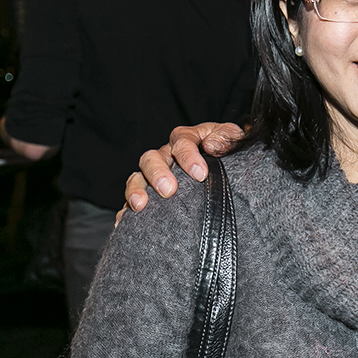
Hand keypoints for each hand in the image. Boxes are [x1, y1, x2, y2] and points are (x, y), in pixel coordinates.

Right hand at [124, 122, 241, 211]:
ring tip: (140, 205)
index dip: (188, 156)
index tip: (200, 174)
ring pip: (139, 177)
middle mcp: (167, 154)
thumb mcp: (232, 138)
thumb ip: (225, 138)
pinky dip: (126, 209)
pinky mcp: (151, 193)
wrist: (227, 161)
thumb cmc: (228, 148)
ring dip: (137, 190)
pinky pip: (133, 199)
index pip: (182, 142)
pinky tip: (124, 220)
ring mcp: (156, 173)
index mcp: (186, 139)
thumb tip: (212, 145)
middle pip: (152, 158)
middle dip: (158, 174)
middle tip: (169, 190)